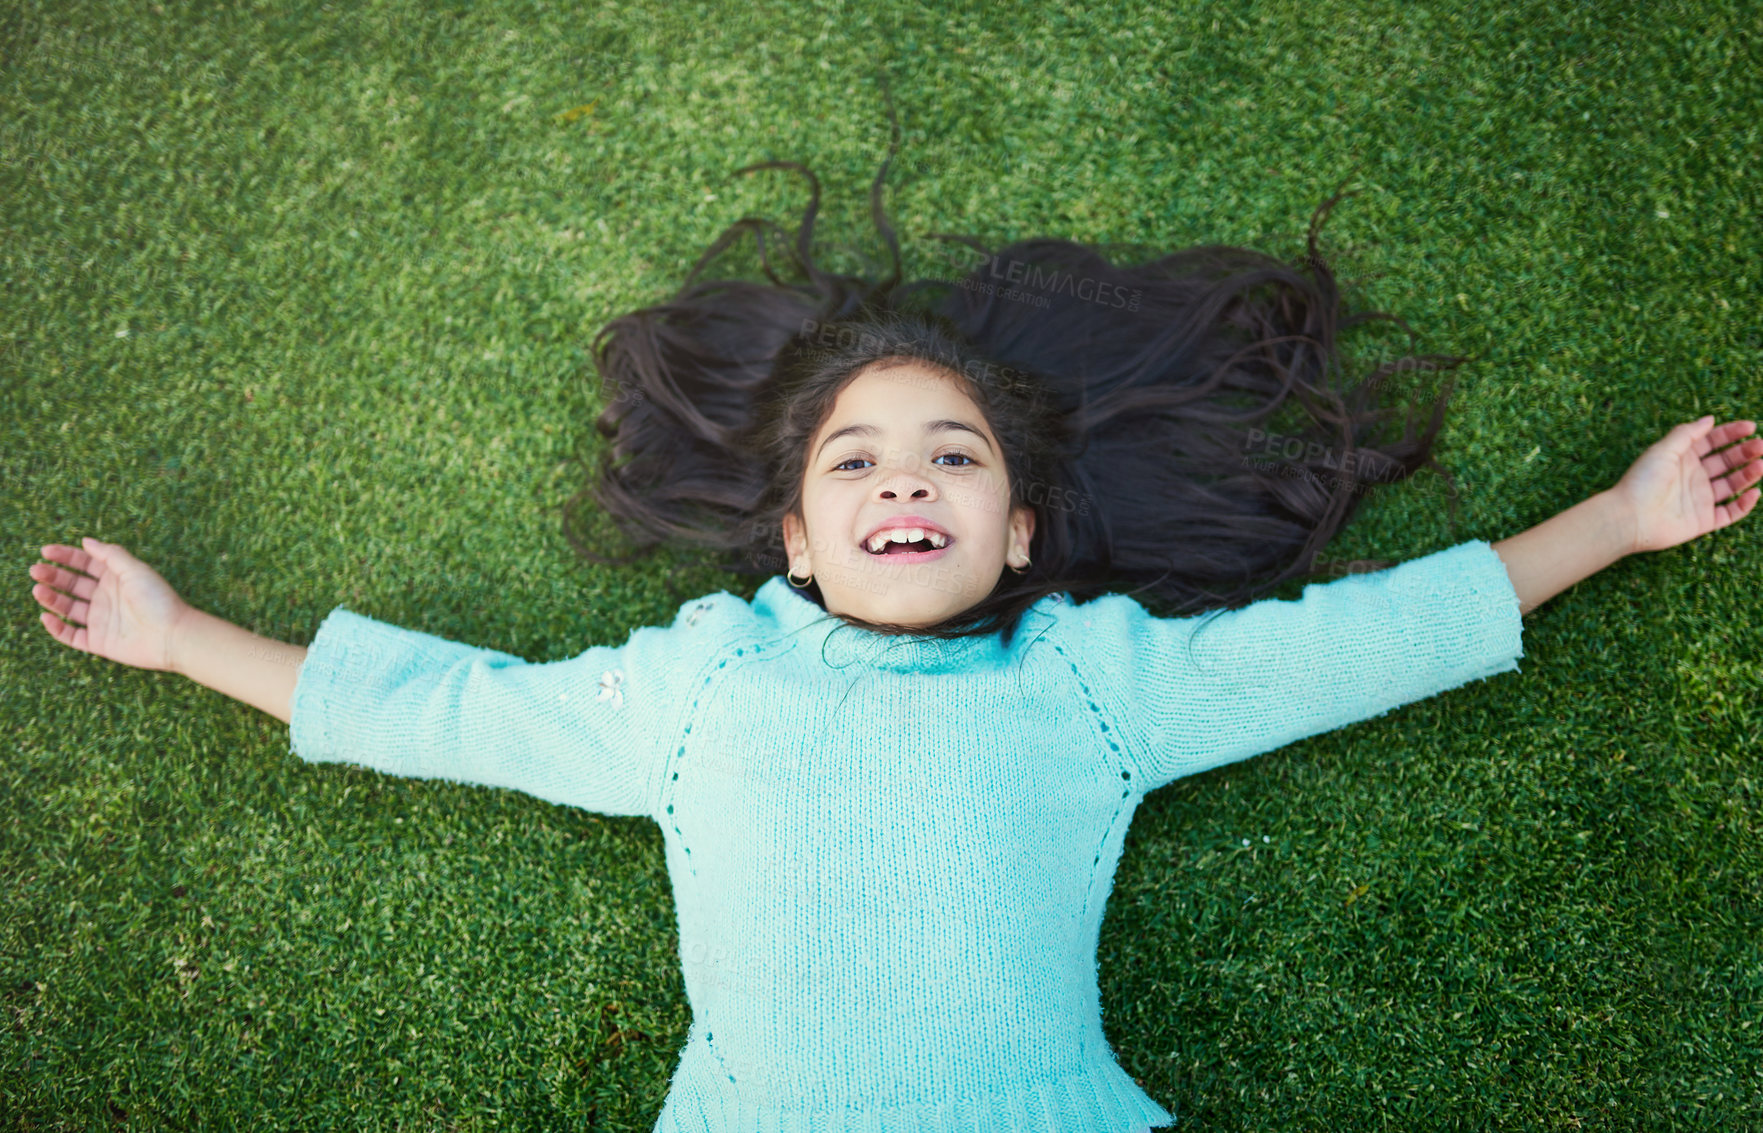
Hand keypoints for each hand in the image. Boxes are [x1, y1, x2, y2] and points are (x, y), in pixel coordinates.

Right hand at [29, 537, 192, 673]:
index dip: (65, 556)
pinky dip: (57, 628)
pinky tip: (46, 616)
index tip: (46, 551)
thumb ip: (110, 555)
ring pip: (68, 608)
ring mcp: (102, 620)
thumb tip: (86, 541)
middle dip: (53, 576)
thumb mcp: (135, 570)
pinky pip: (71, 635)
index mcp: (116, 578)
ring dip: (51, 598)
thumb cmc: (158, 600)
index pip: (85, 564)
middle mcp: (106, 598)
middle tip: (35, 570)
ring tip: (37, 589)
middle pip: (72, 584)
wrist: (173, 636)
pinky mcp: (99, 641)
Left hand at [1610, 415, 1760, 553]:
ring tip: (1762, 464)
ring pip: (1732, 484)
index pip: (1712, 442)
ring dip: (1749, 474)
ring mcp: (1699, 499)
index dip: (1731, 433)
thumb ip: (1687, 434)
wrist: (1630, 518)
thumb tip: (1711, 419)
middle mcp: (1692, 477)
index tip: (1751, 427)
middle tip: (1761, 445)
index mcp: (1682, 458)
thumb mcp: (1663, 450)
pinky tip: (1753, 492)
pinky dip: (1743, 504)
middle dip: (1745, 452)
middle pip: (1726, 461)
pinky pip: (1730, 512)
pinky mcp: (1702, 521)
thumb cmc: (1642, 481)